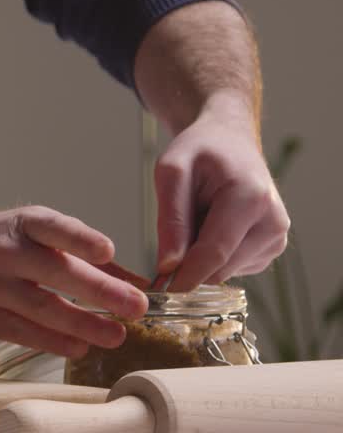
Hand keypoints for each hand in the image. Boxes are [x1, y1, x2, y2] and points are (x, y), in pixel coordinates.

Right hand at [0, 204, 149, 358]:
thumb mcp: (34, 230)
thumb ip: (83, 253)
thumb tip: (138, 281)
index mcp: (21, 223)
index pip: (52, 227)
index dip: (79, 238)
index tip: (107, 250)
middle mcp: (2, 251)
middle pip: (53, 272)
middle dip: (98, 291)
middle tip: (136, 307)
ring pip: (39, 308)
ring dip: (82, 324)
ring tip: (116, 336)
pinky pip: (20, 332)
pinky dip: (53, 341)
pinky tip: (79, 346)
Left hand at [154, 95, 289, 290]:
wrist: (230, 140)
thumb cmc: (200, 151)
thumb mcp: (172, 172)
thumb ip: (171, 219)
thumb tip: (169, 266)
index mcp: (251, 198)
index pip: (214, 252)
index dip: (184, 276)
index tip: (157, 292)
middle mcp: (273, 222)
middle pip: (219, 268)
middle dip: (187, 264)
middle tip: (171, 234)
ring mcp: (276, 238)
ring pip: (223, 273)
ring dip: (199, 258)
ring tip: (198, 220)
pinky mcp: (270, 248)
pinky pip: (230, 268)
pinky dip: (212, 256)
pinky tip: (211, 226)